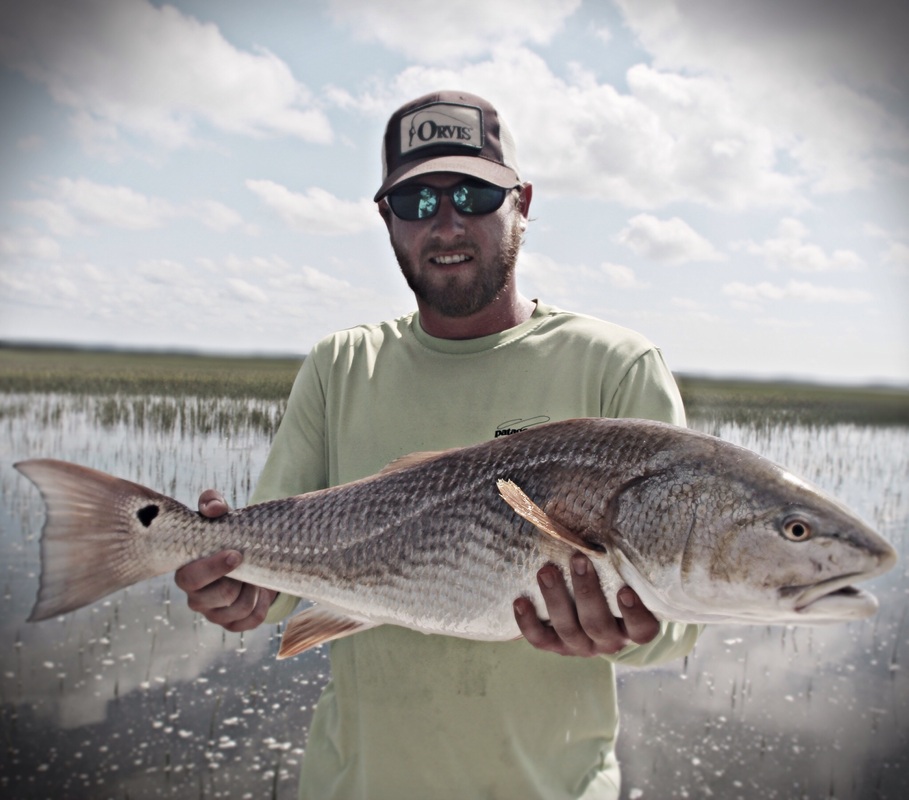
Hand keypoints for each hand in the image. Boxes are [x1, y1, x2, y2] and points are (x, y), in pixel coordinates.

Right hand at [173, 490, 276, 632]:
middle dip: (243, 579)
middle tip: (250, 563)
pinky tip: (260, 590)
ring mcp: (213, 613)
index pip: (192, 578)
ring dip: (254, 590)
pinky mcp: (231, 623)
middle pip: (223, 596)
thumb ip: (212, 503)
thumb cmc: (225, 533)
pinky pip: (252, 620)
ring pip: (241, 608)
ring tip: (255, 574)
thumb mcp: (218, 514)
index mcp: (186, 572)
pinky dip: (262, 604)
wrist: (244, 555)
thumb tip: (215, 510)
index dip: (214, 569)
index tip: (236, 554)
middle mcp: (196, 597)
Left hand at [513, 551, 660, 656]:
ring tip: (546, 571)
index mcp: (633, 627)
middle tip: (578, 559)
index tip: (625, 590)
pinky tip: (520, 601)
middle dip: (586, 592)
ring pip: (568, 630)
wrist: (591, 606)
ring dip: (556, 599)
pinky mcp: (556, 645)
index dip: (635, 614)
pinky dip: (528, 623)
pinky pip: (540, 640)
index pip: (642, 629)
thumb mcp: (623, 573)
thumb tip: (608, 517)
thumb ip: (623, 556)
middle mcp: (609, 640)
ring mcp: (581, 645)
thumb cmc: (614, 580)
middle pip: (598, 625)